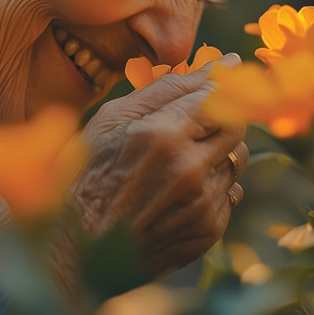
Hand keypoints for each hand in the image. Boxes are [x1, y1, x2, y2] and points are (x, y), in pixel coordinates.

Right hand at [70, 55, 248, 275]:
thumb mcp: (113, 119)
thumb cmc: (87, 173)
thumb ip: (167, 88)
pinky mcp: (208, 231)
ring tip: (175, 164)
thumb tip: (219, 64)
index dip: (217, 87)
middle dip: (217, 119)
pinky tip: (174, 193)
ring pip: (235, 160)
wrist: (78, 250)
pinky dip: (209, 187)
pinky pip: (229, 194)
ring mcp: (201, 204)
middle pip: (236, 127)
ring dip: (214, 155)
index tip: (216, 82)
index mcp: (163, 134)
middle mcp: (189, 169)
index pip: (217, 96)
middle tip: (190, 126)